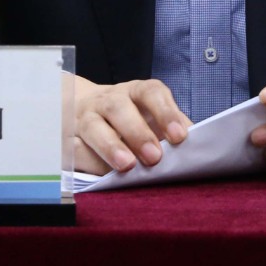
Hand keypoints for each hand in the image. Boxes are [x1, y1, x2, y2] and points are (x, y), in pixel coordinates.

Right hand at [69, 74, 188, 173]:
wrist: (81, 110)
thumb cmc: (129, 119)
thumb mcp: (151, 117)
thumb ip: (170, 129)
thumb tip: (197, 148)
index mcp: (134, 92)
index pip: (150, 93)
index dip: (166, 112)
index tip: (179, 137)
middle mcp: (108, 100)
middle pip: (119, 108)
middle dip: (138, 132)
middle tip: (154, 157)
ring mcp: (85, 117)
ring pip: (93, 126)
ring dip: (110, 146)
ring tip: (126, 166)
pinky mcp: (68, 137)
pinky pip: (73, 146)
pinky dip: (86, 159)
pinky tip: (99, 173)